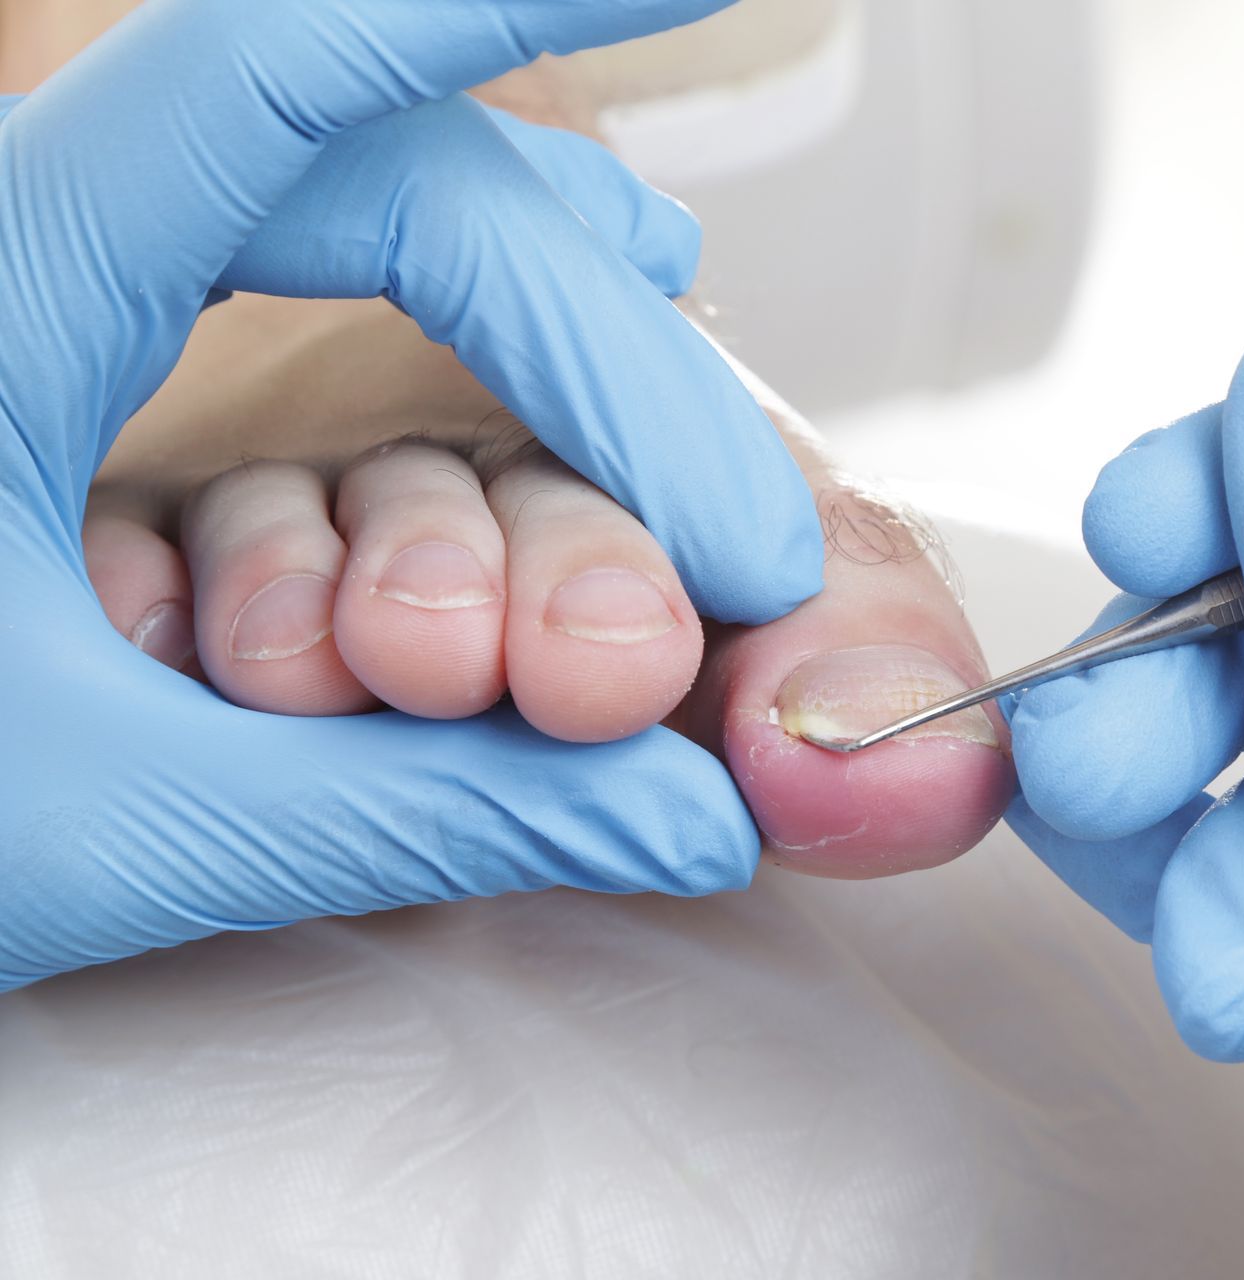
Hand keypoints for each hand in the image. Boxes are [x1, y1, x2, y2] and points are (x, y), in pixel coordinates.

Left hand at [0, 1, 823, 988]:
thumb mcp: (124, 829)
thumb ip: (426, 809)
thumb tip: (692, 827)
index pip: (282, 68)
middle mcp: (22, 248)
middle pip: (384, 188)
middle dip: (596, 358)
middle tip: (738, 547)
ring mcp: (36, 287)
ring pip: (333, 214)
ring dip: (518, 309)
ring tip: (663, 348)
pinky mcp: (48, 352)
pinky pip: (262, 261)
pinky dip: (419, 306)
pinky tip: (510, 353)